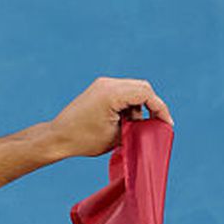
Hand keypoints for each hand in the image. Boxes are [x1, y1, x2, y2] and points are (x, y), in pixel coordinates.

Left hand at [46, 77, 173, 159]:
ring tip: (130, 128)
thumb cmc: (83, 140)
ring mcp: (103, 84)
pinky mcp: (99, 88)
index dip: (160, 108)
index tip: (166, 124)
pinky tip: (123, 122)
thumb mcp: (116, 137)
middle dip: (151, 106)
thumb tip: (149, 126)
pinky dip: (128, 105)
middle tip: (154, 126)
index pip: (146, 93)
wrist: (57, 137)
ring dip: (138, 107)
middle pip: (142, 87)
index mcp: (112, 93)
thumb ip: (136, 128)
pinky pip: (121, 92)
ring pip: (133, 90)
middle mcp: (108, 83)